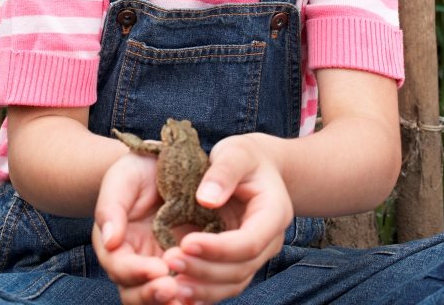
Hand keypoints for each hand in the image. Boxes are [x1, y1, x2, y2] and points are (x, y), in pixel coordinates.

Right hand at [94, 151, 182, 303]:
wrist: (160, 166)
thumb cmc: (136, 171)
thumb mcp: (121, 181)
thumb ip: (111, 208)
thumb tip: (109, 240)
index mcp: (114, 245)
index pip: (119, 268)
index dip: (137, 272)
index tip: (159, 268)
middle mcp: (133, 262)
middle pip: (135, 293)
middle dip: (152, 296)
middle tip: (172, 289)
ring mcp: (156, 266)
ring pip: (157, 298)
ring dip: (170, 302)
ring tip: (188, 298)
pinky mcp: (179, 266)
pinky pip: (183, 289)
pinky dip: (189, 296)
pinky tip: (202, 293)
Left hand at [159, 133, 292, 303]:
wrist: (255, 167)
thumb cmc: (245, 157)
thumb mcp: (236, 153)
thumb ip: (223, 172)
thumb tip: (206, 199)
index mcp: (274, 213)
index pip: (249, 242)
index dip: (219, 248)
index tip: (186, 242)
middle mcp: (268, 241)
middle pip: (240, 268)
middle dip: (204, 270)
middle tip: (170, 261)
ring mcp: (254, 255)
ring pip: (231, 283)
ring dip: (201, 287)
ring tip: (169, 284)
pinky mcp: (238, 262)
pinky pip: (222, 284)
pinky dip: (201, 290)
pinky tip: (178, 290)